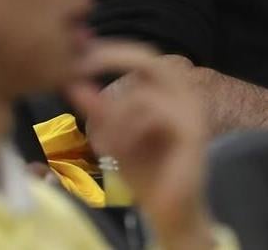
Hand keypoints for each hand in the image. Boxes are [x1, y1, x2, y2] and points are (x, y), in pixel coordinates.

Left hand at [65, 41, 213, 246]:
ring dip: (113, 117)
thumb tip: (74, 84)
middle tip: (80, 68)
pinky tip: (117, 151)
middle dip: (112, 59)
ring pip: (143, 93)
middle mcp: (187, 94)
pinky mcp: (192, 131)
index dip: (113, 51)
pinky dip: (127, 131)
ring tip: (103, 146)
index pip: (144, 56)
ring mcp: (193, 111)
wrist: (173, 215)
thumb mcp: (115, 139)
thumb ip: (100, 112)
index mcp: (172, 92)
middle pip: (150, 59)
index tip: (79, 56)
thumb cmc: (148, 175)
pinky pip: (152, 114)